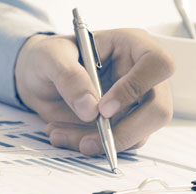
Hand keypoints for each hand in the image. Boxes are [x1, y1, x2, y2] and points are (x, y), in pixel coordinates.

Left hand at [14, 29, 174, 154]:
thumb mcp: (50, 57)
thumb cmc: (49, 57)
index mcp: (132, 45)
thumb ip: (69, 77)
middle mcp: (141, 75)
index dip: (136, 88)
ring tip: (61, 134)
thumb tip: (90, 109)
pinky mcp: (122, 124)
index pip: (158, 64)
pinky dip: (90, 145)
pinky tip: (63, 135)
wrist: (37, 77)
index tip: (103, 108)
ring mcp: (135, 102)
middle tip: (88, 141)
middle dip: (124, 132)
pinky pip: (117, 143)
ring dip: (100, 142)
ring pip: (137, 134)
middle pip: (158, 109)